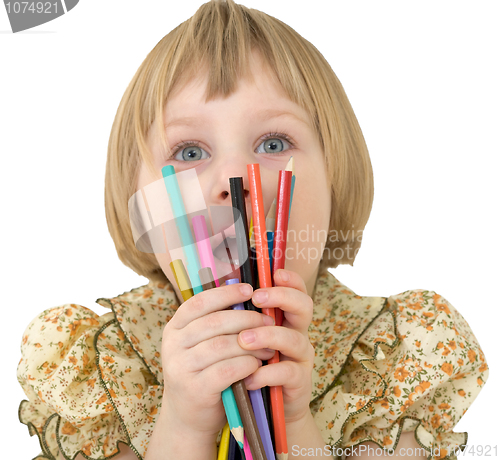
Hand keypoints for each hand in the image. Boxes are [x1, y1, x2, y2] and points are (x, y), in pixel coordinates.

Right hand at [160, 283, 275, 439]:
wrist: (189, 417)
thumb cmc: (204, 371)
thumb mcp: (202, 343)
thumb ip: (216, 321)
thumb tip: (246, 290)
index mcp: (175, 327)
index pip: (200, 302)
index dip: (226, 293)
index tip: (249, 290)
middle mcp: (173, 345)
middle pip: (215, 322)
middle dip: (247, 319)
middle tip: (269, 320)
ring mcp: (180, 367)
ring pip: (222, 345)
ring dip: (251, 343)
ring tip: (268, 346)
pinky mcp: (194, 389)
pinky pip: (226, 369)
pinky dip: (246, 364)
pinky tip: (258, 364)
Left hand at [238, 269, 314, 424]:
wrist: (264, 408)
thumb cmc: (252, 366)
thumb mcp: (248, 339)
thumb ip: (242, 317)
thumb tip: (223, 287)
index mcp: (284, 319)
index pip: (296, 291)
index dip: (290, 280)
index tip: (274, 274)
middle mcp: (297, 333)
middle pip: (304, 307)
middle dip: (282, 298)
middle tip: (257, 298)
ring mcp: (300, 358)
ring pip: (294, 339)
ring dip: (268, 336)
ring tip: (243, 340)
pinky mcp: (299, 382)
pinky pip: (287, 372)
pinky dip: (266, 374)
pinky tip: (248, 377)